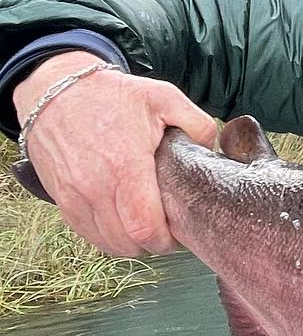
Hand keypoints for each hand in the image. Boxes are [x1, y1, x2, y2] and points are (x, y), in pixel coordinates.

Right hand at [15, 51, 216, 255]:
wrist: (55, 91)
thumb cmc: (111, 95)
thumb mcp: (164, 97)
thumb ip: (198, 124)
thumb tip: (214, 151)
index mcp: (126, 166)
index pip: (146, 228)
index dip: (168, 240)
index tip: (181, 232)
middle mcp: (96, 187)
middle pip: (128, 243)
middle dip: (154, 244)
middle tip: (168, 230)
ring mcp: (74, 195)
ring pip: (107, 243)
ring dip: (131, 244)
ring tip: (147, 227)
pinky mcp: (60, 198)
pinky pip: (86, 234)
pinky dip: (107, 237)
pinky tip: (123, 223)